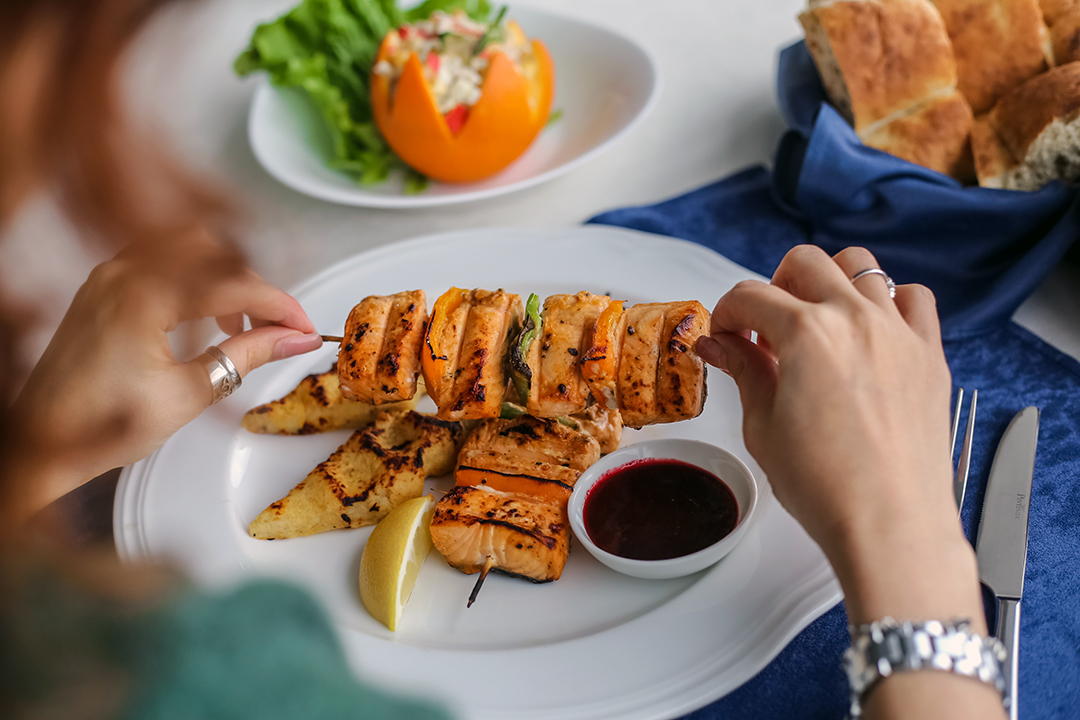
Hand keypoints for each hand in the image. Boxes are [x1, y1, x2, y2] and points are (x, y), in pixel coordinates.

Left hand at [8, 230, 321, 521]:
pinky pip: (161, 261)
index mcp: (143, 295)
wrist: (41, 442)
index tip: (302, 326)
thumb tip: (292, 340)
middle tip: (278, 326)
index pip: (232, 282)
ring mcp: (109, 276)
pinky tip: (205, 316)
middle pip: (212, 250)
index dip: (278, 304)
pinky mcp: (103, 287)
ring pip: (187, 248)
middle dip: (253, 285)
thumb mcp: (190, 393)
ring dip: (224, 278)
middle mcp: (122, 273)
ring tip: (241, 325)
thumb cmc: (98, 425)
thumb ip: (247, 356)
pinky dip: (194, 278)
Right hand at [697, 245, 1002, 717]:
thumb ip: (743, 370)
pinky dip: (888, 300)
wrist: (891, 523)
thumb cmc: (826, 486)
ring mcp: (899, 332)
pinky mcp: (929, 354)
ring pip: (861, 268)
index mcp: (807, 334)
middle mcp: (856, 319)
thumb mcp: (764, 426)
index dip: (726, 313)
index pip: (751, 295)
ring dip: (829, 284)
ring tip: (816, 322)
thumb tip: (717, 344)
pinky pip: (914, 297)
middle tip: (765, 326)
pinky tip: (870, 329)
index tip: (725, 334)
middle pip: (805, 263)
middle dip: (775, 286)